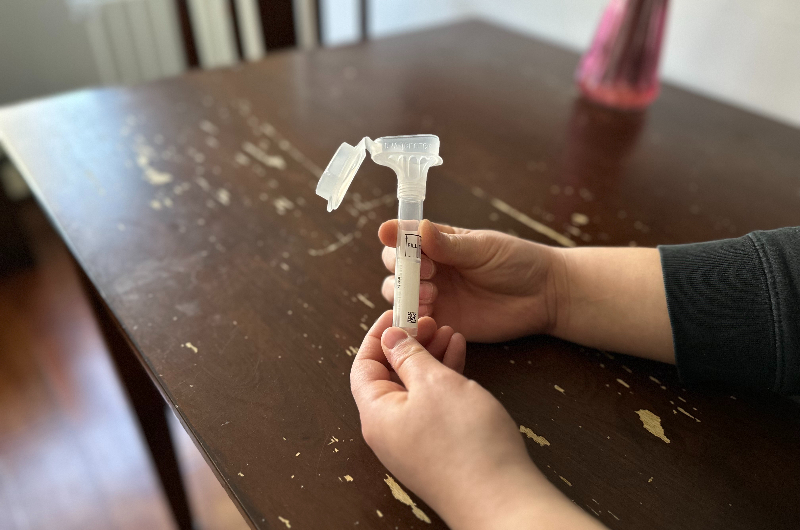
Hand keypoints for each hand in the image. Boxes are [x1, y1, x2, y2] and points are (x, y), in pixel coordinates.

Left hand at [351, 311, 604, 529]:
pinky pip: (432, 405)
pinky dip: (443, 379)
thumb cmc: (466, 443)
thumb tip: (389, 339)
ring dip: (429, 358)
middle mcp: (389, 430)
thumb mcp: (435, 384)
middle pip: (389, 375)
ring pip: (414, 388)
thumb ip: (409, 357)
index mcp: (376, 414)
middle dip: (408, 343)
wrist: (501, 499)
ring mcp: (413, 441)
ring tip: (451, 332)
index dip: (378, 335)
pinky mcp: (437, 448)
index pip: (363, 364)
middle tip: (429, 319)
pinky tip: (460, 358)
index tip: (399, 312)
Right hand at [379, 220, 561, 341]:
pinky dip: (414, 320)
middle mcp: (431, 270)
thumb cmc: (517, 262)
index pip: (405, 238)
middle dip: (402, 270)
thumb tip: (420, 228)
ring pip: (399, 296)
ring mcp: (435, 297)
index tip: (389, 235)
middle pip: (395, 268)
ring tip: (432, 295)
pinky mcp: (442, 322)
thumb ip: (450, 244)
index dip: (395, 236)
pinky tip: (432, 316)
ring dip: (406, 295)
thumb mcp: (483, 248)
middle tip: (428, 273)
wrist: (544, 296)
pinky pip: (415, 323)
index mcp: (439, 244)